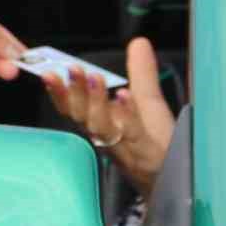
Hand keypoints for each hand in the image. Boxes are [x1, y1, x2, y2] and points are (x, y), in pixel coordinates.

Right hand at [43, 37, 174, 196]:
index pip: (72, 109)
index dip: (59, 92)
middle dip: (74, 92)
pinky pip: (135, 133)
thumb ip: (141, 73)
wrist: (176, 183)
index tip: (48, 73)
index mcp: (101, 124)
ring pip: (102, 126)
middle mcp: (108, 137)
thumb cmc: (159, 145)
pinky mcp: (150, 153)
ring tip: (94, 77)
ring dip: (95, 101)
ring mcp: (128, 146)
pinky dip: (127, 114)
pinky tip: (124, 96)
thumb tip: (138, 42)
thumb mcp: (149, 103)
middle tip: (70, 68)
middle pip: (82, 116)